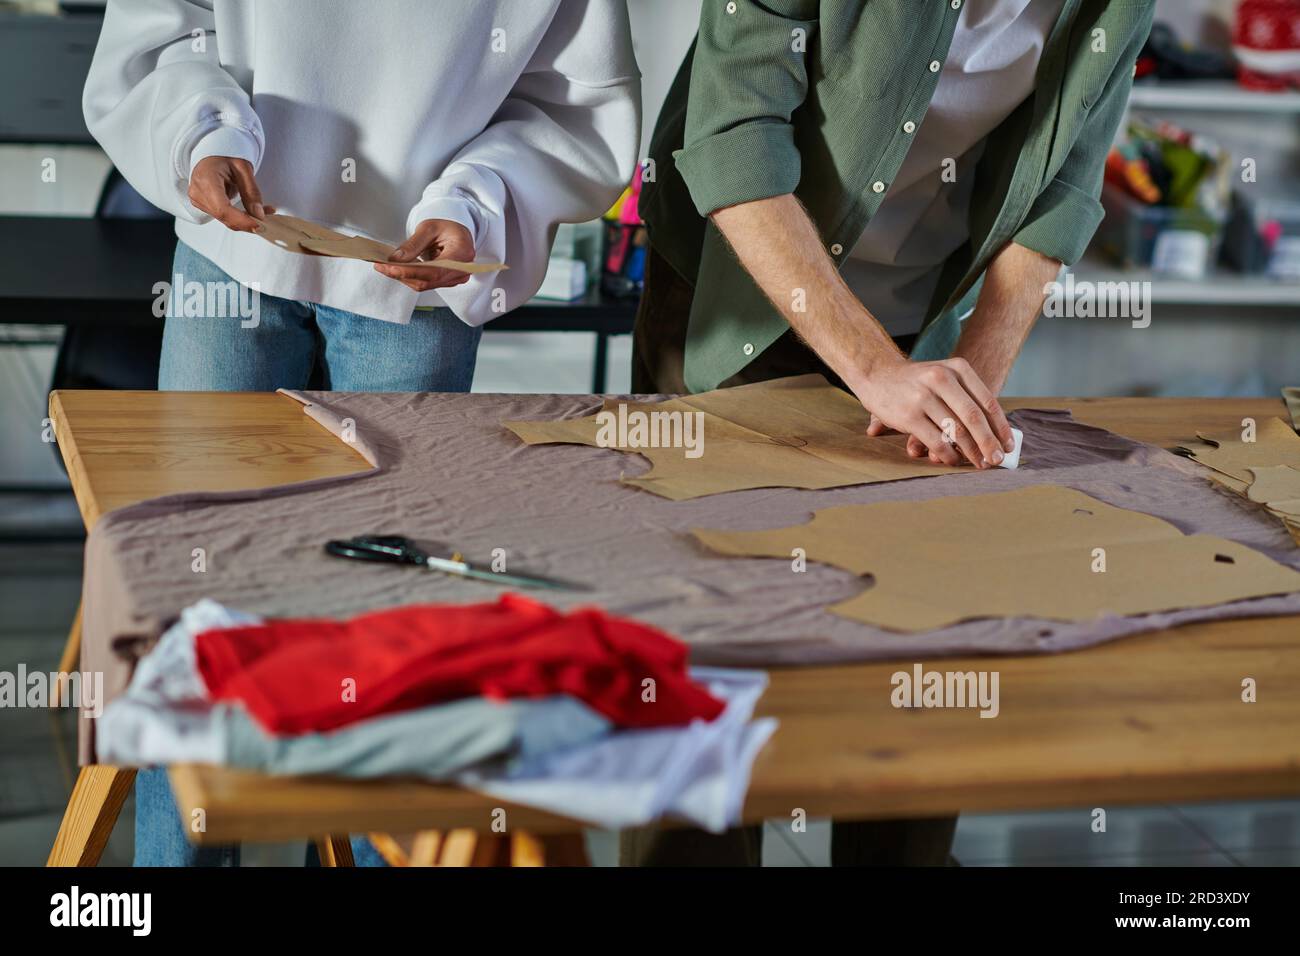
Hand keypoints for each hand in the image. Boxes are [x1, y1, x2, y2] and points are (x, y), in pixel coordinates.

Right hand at [188, 156, 272, 230]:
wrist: (212, 154)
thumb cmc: (225, 156)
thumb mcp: (244, 169)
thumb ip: (251, 192)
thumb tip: (258, 215)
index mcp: (206, 179)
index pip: (223, 209)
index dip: (242, 220)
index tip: (259, 225)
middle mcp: (197, 192)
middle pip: (224, 217)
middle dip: (247, 221)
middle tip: (267, 218)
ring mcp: (197, 200)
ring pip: (225, 219)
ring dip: (245, 219)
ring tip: (263, 210)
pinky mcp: (202, 205)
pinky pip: (223, 216)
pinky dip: (239, 216)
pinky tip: (251, 210)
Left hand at [373, 219, 474, 291]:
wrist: (457, 233)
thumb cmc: (447, 227)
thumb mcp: (429, 228)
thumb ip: (413, 244)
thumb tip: (396, 259)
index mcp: (461, 253)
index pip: (434, 270)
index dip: (411, 272)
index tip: (389, 267)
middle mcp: (461, 270)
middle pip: (427, 281)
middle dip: (401, 275)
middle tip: (380, 266)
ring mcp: (454, 278)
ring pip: (424, 284)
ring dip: (403, 277)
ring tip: (385, 266)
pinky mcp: (446, 281)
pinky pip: (425, 283)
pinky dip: (409, 277)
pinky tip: (397, 269)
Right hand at [850, 355, 1015, 467]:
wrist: (877, 372)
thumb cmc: (917, 380)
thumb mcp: (945, 375)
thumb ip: (967, 397)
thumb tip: (996, 432)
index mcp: (957, 369)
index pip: (987, 401)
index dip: (1000, 427)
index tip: (1008, 445)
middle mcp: (942, 379)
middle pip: (974, 418)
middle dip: (989, 443)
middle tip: (997, 460)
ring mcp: (923, 397)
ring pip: (956, 432)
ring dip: (971, 452)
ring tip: (979, 463)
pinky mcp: (909, 416)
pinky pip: (936, 441)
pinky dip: (948, 455)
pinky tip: (954, 461)